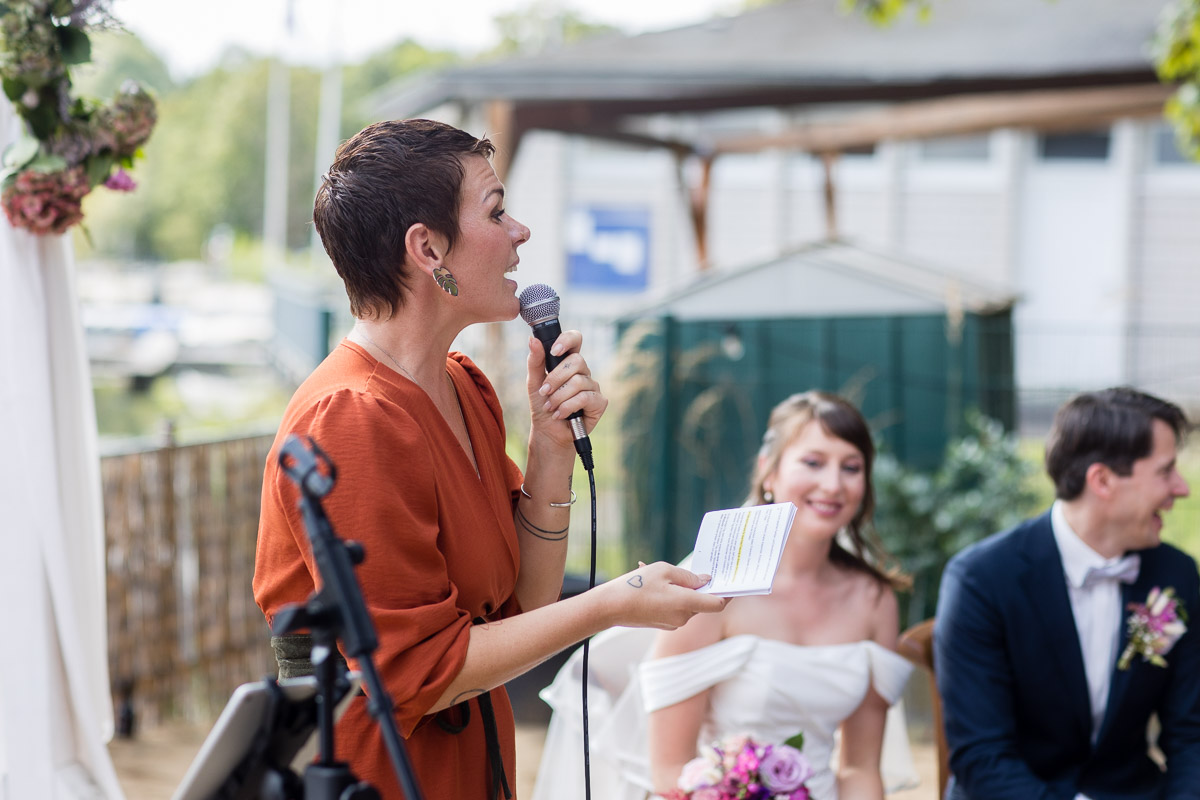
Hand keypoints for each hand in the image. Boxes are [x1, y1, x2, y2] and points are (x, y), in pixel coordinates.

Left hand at [526, 330, 607, 449]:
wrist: (547, 430)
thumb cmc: (542, 403)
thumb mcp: (534, 381)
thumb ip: (535, 361)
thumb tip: (533, 340)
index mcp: (569, 362)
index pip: (575, 339)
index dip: (567, 340)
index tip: (554, 351)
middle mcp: (583, 372)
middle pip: (577, 361)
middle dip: (556, 378)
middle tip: (544, 392)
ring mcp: (593, 386)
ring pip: (578, 382)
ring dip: (559, 396)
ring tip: (550, 407)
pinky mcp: (599, 402)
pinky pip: (585, 398)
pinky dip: (567, 407)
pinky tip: (560, 414)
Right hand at [600, 562, 727, 629]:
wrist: (611, 607)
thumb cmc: (637, 585)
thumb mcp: (665, 571)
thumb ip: (689, 576)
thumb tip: (705, 581)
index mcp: (687, 604)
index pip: (718, 603)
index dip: (727, 593)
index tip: (731, 582)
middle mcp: (684, 617)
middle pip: (702, 601)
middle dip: (698, 586)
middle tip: (690, 569)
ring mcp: (673, 622)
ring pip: (688, 603)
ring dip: (682, 589)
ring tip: (660, 573)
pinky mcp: (664, 623)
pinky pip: (675, 608)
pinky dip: (672, 596)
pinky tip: (654, 584)